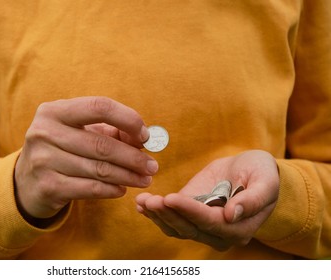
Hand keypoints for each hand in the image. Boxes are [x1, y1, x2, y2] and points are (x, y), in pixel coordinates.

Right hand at [15, 96, 158, 218]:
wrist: (26, 182)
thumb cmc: (61, 150)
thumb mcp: (79, 133)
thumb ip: (110, 131)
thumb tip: (143, 139)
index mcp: (54, 111)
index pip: (99, 106)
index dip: (128, 119)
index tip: (145, 135)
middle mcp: (44, 132)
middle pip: (102, 144)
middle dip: (133, 157)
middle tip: (153, 166)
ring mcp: (43, 160)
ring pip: (99, 169)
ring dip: (128, 176)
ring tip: (145, 179)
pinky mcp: (47, 186)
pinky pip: (90, 189)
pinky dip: (112, 190)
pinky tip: (122, 189)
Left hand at [136, 150, 278, 250]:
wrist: (250, 171)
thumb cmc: (261, 174)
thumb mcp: (265, 180)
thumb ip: (253, 199)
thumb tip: (232, 215)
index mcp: (239, 228)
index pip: (211, 222)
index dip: (190, 211)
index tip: (172, 198)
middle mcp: (219, 233)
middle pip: (189, 229)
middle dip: (169, 214)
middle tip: (151, 200)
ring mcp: (202, 226)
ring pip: (176, 228)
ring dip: (158, 216)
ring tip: (143, 201)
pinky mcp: (190, 216)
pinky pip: (171, 220)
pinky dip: (155, 214)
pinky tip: (141, 204)